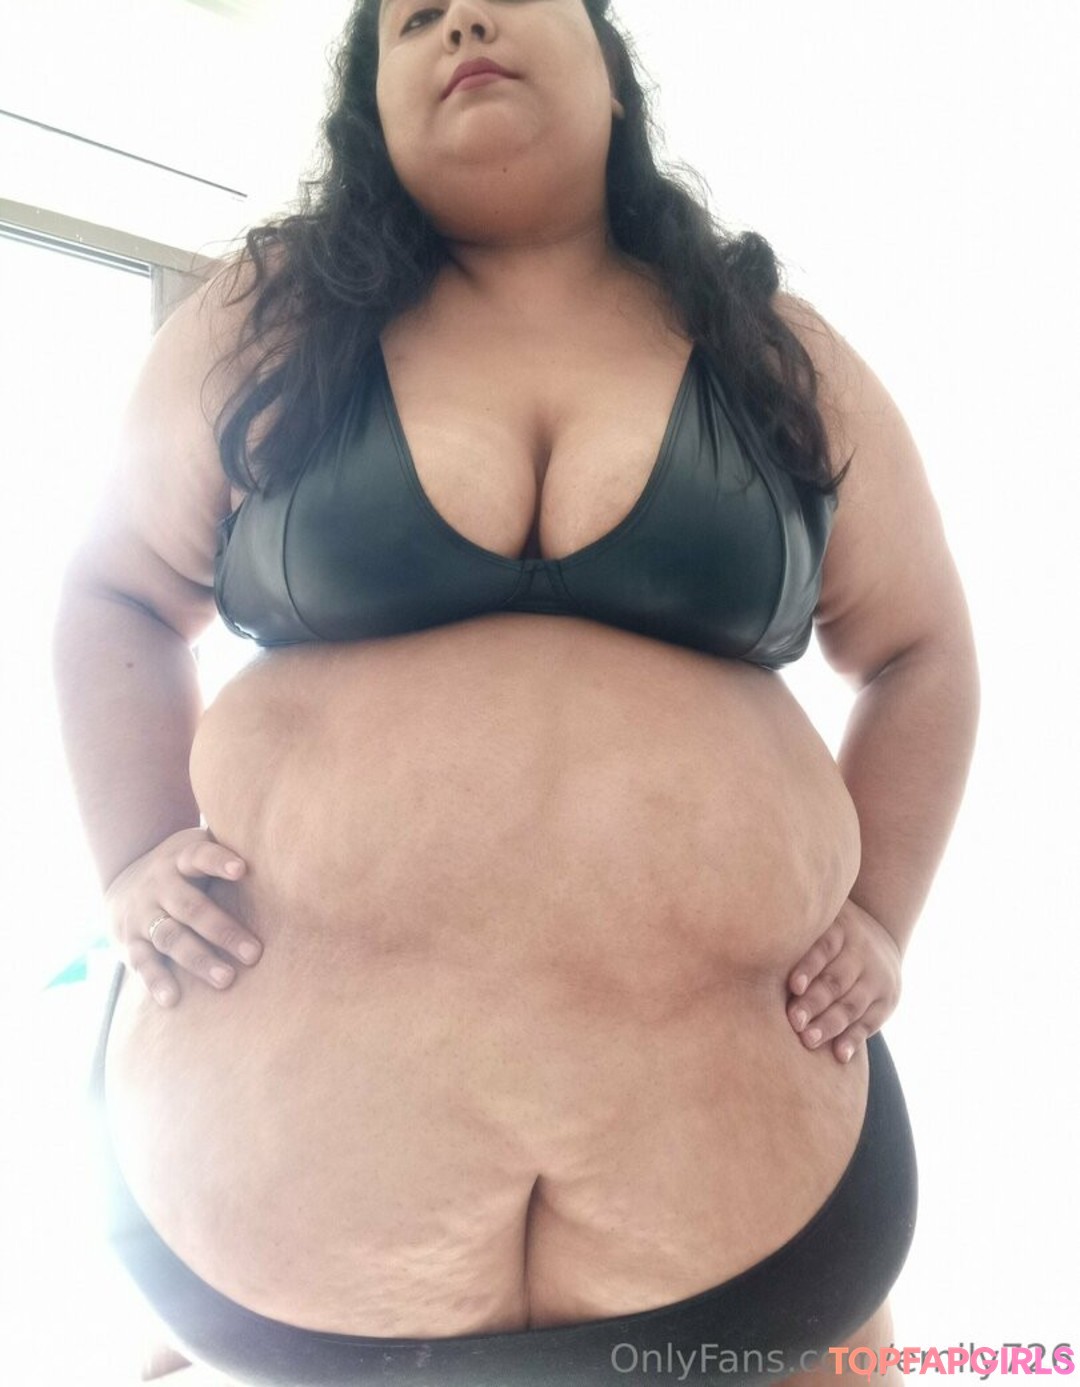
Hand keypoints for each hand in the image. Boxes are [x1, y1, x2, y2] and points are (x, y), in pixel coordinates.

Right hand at [104, 827, 261, 1007]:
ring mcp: (143, 913)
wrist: (122, 883)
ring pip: (170, 937)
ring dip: (198, 959)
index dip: (219, 861)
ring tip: (226, 979)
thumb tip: (284, 850)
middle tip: (254, 954)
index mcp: (181, 858)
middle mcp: (160, 885)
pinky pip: (142, 962)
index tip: (242, 870)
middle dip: (222, 931)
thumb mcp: (197, 849)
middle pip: (191, 908)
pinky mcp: (129, 941)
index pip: (200, 856)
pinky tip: (172, 999)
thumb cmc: (184, 869)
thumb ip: (228, 851)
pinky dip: (156, 981)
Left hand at [785, 897, 901, 1062]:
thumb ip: (786, 935)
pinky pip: (870, 1023)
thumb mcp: (814, 924)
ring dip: (830, 1025)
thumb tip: (738, 947)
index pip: (823, 948)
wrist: (878, 937)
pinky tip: (839, 1055)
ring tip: (809, 1041)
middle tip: (794, 1022)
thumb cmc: (824, 936)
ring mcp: (876, 977)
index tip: (793, 986)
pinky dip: (853, 1039)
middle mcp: (861, 951)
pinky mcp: (886, 1001)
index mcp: (839, 929)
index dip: (807, 967)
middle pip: (835, 980)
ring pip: (852, 1004)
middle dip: (814, 1003)